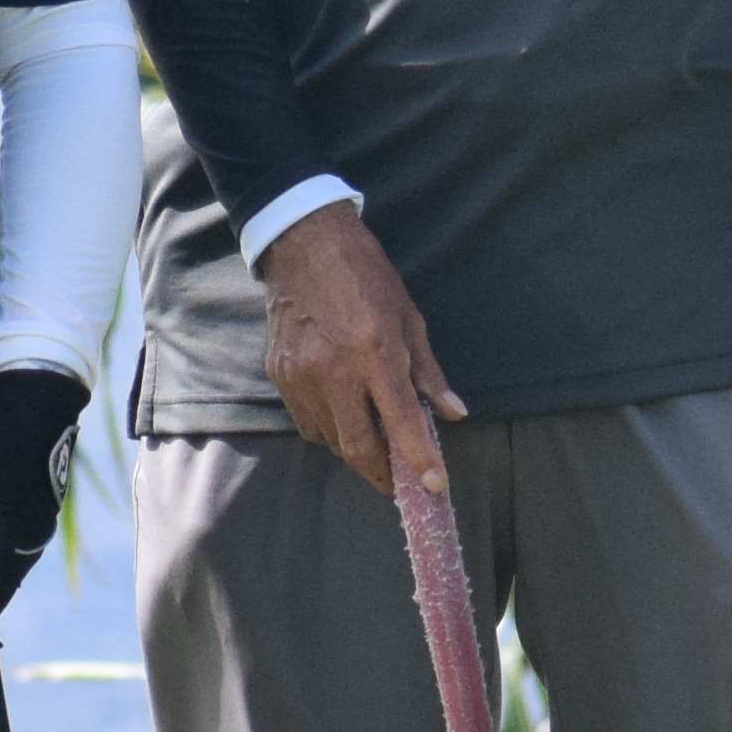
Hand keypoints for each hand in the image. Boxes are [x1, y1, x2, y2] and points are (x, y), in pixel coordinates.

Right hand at [259, 205, 464, 495]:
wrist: (304, 245)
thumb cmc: (367, 278)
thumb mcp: (410, 319)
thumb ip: (429, 373)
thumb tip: (453, 413)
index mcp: (375, 353)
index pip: (401, 421)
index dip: (419, 460)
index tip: (434, 486)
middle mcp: (334, 371)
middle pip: (358, 446)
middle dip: (382, 474)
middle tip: (399, 485)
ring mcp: (301, 375)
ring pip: (329, 438)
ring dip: (355, 452)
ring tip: (376, 448)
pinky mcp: (279, 374)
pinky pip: (306, 420)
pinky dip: (329, 430)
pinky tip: (344, 419)